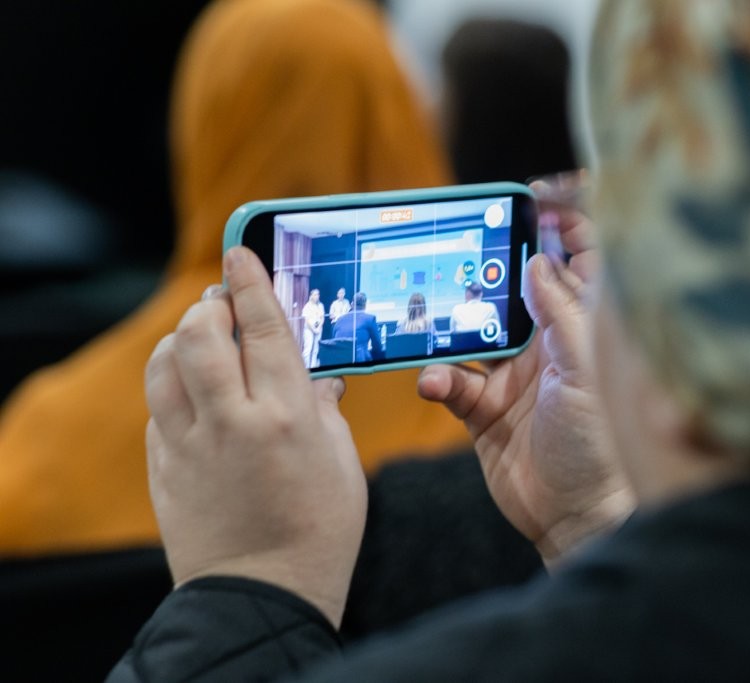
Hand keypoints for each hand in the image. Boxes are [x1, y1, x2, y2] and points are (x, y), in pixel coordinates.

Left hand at [145, 246, 366, 626]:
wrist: (263, 592)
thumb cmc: (320, 530)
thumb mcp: (341, 463)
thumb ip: (324, 411)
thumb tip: (318, 378)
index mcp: (286, 417)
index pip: (262, 329)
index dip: (250, 283)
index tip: (239, 253)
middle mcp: (232, 422)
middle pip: (200, 333)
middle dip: (209, 305)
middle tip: (224, 303)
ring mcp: (190, 445)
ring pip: (164, 364)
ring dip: (181, 339)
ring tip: (202, 341)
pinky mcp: (163, 468)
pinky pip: (158, 407)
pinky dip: (173, 386)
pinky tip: (194, 394)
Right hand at [418, 184, 635, 566]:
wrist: (571, 516)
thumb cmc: (595, 445)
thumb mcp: (584, 373)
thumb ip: (561, 316)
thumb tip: (539, 261)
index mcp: (581, 330)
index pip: (579, 260)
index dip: (565, 222)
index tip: (535, 197)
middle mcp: (546, 345)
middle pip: (516, 287)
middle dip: (490, 265)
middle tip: (463, 248)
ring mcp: (512, 375)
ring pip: (472, 330)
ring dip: (450, 324)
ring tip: (433, 314)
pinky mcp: (483, 408)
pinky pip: (451, 380)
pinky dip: (437, 378)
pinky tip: (435, 382)